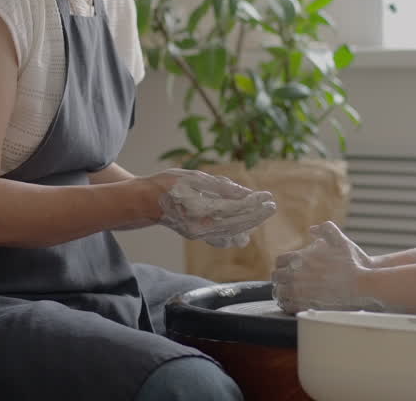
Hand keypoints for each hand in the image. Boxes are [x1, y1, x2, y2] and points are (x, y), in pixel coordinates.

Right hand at [152, 169, 275, 246]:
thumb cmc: (166, 184)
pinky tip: (244, 234)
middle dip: (256, 214)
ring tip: (262, 214)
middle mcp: (201, 226)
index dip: (253, 203)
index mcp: (201, 209)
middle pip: (236, 222)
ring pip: (230, 231)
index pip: (235, 208)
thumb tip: (245, 193)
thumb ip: (220, 186)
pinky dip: (233, 235)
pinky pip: (219, 238)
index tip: (267, 197)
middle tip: (272, 205)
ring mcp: (198, 233)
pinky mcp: (195, 234)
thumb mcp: (194, 178)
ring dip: (248, 223)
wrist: (143, 202)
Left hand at [271, 221, 383, 314]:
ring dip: (282, 293)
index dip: (282, 265)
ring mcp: (300, 291)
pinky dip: (287, 305)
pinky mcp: (306, 305)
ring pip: (280, 292)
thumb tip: (312, 229)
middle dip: (280, 279)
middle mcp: (296, 273)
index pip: (279, 261)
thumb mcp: (340, 240)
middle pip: (277, 277)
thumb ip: (326, 230)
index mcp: (300, 257)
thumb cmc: (352, 262)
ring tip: (286, 295)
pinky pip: (288, 306)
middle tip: (284, 283)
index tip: (285, 269)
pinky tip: (292, 304)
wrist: (362, 284)